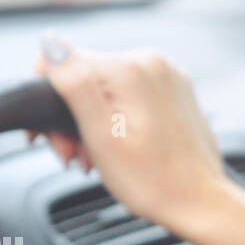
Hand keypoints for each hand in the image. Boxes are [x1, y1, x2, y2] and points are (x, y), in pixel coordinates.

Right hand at [32, 34, 235, 236]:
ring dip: (90, 123)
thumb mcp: (101, 136)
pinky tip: (116, 149)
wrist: (200, 202)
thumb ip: (75, 85)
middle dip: (69, 118)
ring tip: (95, 158)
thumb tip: (51, 42)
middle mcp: (154, 63)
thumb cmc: (153, 180)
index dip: (44, 101)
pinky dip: (115, 120)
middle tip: (74, 156)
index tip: (49, 137)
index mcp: (133, 68)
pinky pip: (129, 96)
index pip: (61, 63)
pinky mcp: (174, 92)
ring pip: (105, 88)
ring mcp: (167, 76)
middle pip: (85, 77)